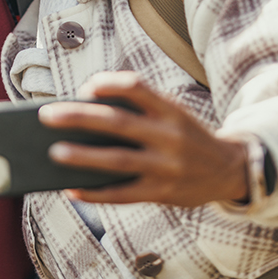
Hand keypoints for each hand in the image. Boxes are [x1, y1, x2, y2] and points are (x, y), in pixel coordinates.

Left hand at [41, 72, 250, 206]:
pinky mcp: (162, 193)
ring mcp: (166, 167)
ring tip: (53, 152)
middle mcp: (170, 136)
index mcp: (172, 110)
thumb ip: (141, 110)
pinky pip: (122, 194)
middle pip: (118, 123)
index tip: (85, 87)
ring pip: (117, 160)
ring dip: (82, 157)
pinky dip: (94, 193)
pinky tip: (72, 189)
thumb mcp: (174, 114)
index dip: (108, 84)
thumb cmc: (188, 137)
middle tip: (47, 115)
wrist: (230, 170)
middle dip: (79, 117)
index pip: (137, 87)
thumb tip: (85, 114)